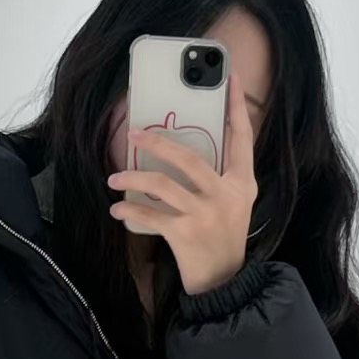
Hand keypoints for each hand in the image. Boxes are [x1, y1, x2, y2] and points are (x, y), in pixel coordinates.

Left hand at [107, 72, 257, 296]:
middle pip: (189, 157)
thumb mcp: (234, 202)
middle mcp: (227, 195)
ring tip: (115, 177)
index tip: (231, 78)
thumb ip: (220, 174)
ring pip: (162, 185)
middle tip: (134, 133)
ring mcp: (205, 214)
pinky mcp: (185, 234)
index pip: (242, 137)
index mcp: (243, 182)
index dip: (236, 107)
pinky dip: (130, 210)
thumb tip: (185, 146)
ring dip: (133, 177)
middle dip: (157, 143)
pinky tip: (117, 208)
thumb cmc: (224, 236)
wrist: (225, 281)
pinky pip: (150, 215)